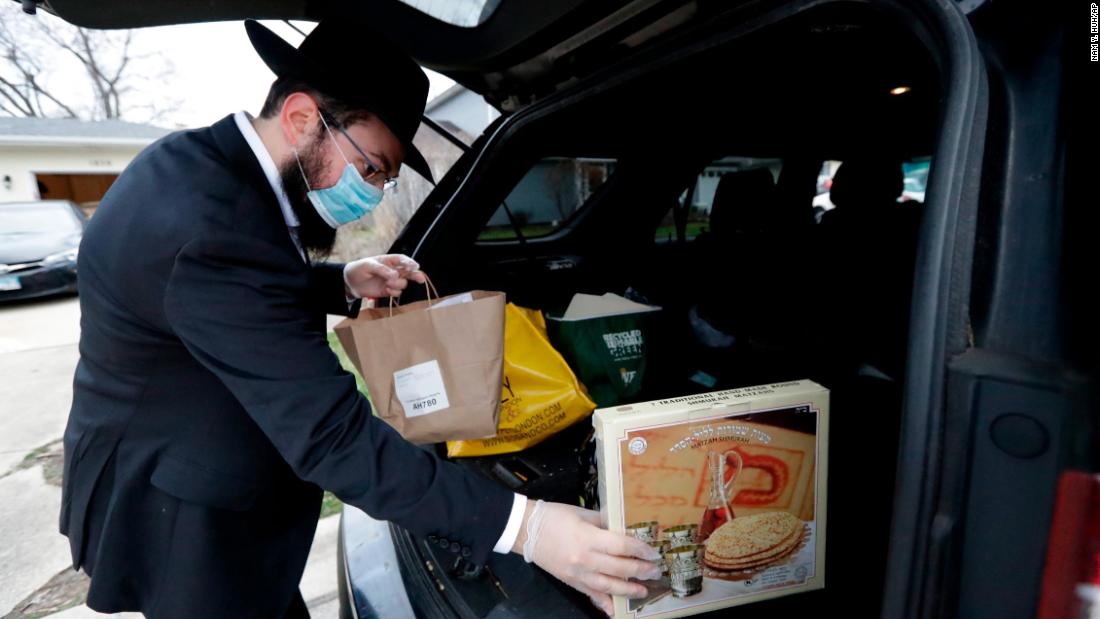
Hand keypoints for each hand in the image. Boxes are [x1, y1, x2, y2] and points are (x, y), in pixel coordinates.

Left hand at [343, 254, 426, 298]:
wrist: (350, 283)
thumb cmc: (358, 269)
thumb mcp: (368, 265)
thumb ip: (382, 269)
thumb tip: (395, 275)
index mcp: (388, 260)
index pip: (402, 260)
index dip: (410, 262)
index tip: (415, 266)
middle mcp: (393, 270)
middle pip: (409, 272)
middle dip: (416, 275)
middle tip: (420, 279)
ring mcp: (391, 281)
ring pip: (403, 284)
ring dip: (397, 285)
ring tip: (387, 283)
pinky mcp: (388, 291)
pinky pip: (397, 292)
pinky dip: (393, 292)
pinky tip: (386, 289)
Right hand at [513, 500, 662, 615]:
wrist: (525, 530)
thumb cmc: (553, 516)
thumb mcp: (582, 513)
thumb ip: (603, 522)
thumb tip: (623, 529)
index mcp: (588, 538)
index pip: (621, 546)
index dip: (640, 550)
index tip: (653, 552)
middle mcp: (585, 559)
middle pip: (619, 568)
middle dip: (640, 570)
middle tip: (655, 571)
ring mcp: (577, 573)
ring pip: (608, 585)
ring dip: (628, 589)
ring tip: (643, 590)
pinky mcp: (570, 581)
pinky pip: (590, 594)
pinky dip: (603, 603)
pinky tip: (614, 610)